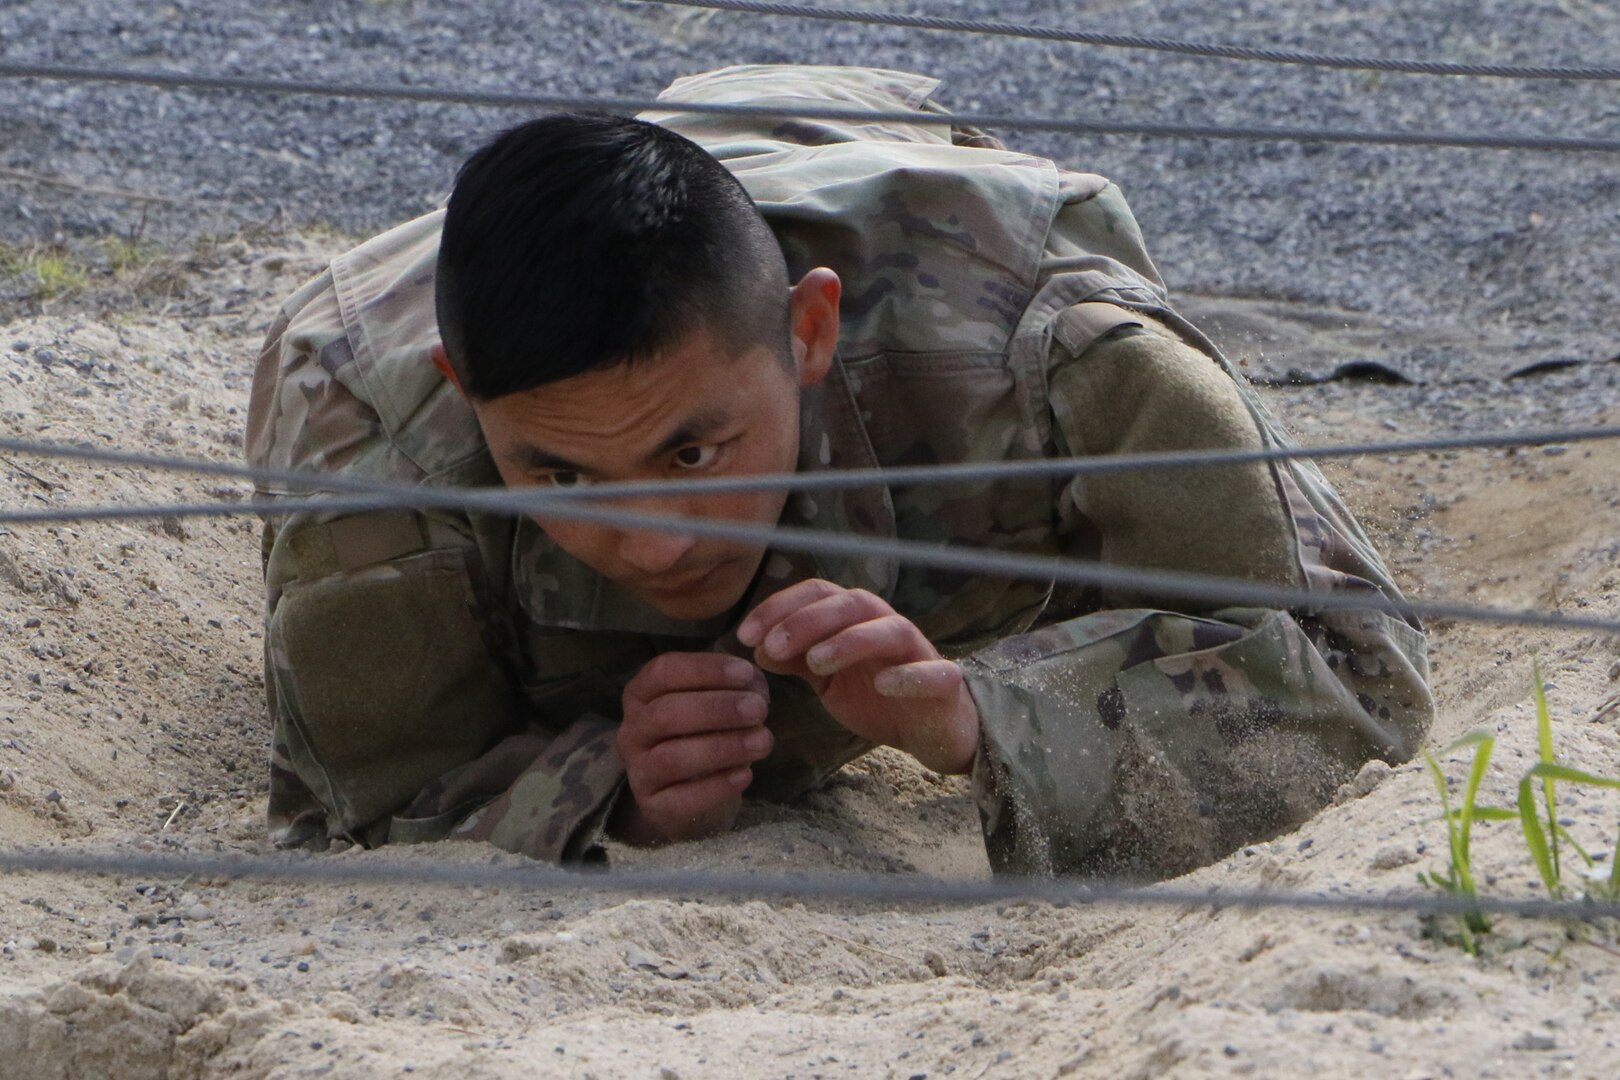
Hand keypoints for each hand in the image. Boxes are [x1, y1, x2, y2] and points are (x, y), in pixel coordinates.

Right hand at [611, 652, 772, 845]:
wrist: (692, 795)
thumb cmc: (704, 735)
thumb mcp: (716, 703)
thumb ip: (734, 688)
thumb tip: (755, 685)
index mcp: (642, 694)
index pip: (663, 672)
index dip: (704, 670)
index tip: (745, 673)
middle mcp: (632, 730)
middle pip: (665, 713)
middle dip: (716, 709)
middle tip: (758, 709)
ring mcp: (639, 771)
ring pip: (672, 758)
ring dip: (722, 747)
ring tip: (761, 741)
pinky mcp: (654, 806)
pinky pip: (682, 799)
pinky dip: (717, 786)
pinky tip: (745, 774)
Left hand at [736, 580, 978, 773]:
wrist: (932, 730)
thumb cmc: (878, 696)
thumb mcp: (827, 680)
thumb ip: (796, 659)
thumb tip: (757, 648)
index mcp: (856, 619)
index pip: (818, 594)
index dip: (779, 608)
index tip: (744, 634)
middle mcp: (887, 625)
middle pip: (851, 604)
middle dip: (807, 621)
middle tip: (772, 646)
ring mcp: (918, 652)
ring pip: (890, 629)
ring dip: (851, 640)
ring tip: (816, 661)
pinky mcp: (944, 684)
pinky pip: (933, 672)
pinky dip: (909, 675)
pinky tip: (882, 685)